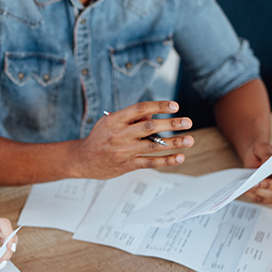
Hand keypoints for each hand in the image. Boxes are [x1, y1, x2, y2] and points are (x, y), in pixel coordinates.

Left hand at [0, 214, 16, 267]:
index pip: (3, 224)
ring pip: (8, 239)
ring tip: (0, 262)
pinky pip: (4, 242)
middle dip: (8, 249)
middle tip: (2, 262)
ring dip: (7, 251)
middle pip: (9, 233)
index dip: (10, 235)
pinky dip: (3, 251)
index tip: (10, 248)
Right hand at [70, 101, 193, 178]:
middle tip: (187, 122)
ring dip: (174, 142)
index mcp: (115, 120)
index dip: (159, 106)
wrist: (82, 160)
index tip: (175, 106)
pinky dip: (166, 160)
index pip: (140, 109)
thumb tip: (153, 115)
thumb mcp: (109, 122)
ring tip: (189, 140)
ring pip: (153, 146)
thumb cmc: (99, 138)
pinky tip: (179, 157)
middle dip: (171, 124)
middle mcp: (119, 135)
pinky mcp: (127, 165)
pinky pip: (150, 162)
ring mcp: (124, 151)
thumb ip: (130, 118)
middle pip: (149, 127)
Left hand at [243, 142, 271, 203]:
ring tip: (248, 187)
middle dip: (270, 185)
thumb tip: (268, 160)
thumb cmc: (260, 152)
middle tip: (256, 182)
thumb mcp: (261, 148)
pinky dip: (256, 197)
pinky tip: (247, 192)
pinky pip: (266, 200)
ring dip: (261, 193)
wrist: (255, 158)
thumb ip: (265, 153)